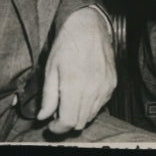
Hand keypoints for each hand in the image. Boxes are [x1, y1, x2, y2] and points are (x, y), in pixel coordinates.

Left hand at [37, 7, 115, 133]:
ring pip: (91, 115)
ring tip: (70, 100)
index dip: (58, 129)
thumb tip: (43, 117)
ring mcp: (105, 86)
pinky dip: (90, 105)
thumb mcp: (50, 70)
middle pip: (80, 122)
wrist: (89, 27)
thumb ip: (48, 97)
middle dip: (67, 122)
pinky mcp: (112, 84)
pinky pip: (101, 104)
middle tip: (57, 111)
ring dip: (79, 114)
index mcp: (75, 85)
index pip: (69, 122)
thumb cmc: (67, 46)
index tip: (50, 125)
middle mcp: (93, 88)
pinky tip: (82, 92)